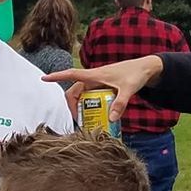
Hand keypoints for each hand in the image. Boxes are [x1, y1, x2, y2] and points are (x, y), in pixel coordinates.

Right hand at [45, 55, 165, 122]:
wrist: (146, 69)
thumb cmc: (135, 74)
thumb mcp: (128, 89)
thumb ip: (120, 104)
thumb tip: (111, 119)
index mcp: (95, 75)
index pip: (72, 75)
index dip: (57, 76)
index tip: (44, 78)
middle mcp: (94, 79)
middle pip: (75, 91)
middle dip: (72, 105)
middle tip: (78, 120)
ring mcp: (99, 83)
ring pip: (83, 96)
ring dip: (82, 107)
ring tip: (87, 121)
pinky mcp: (104, 88)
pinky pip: (92, 98)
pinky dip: (91, 107)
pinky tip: (99, 116)